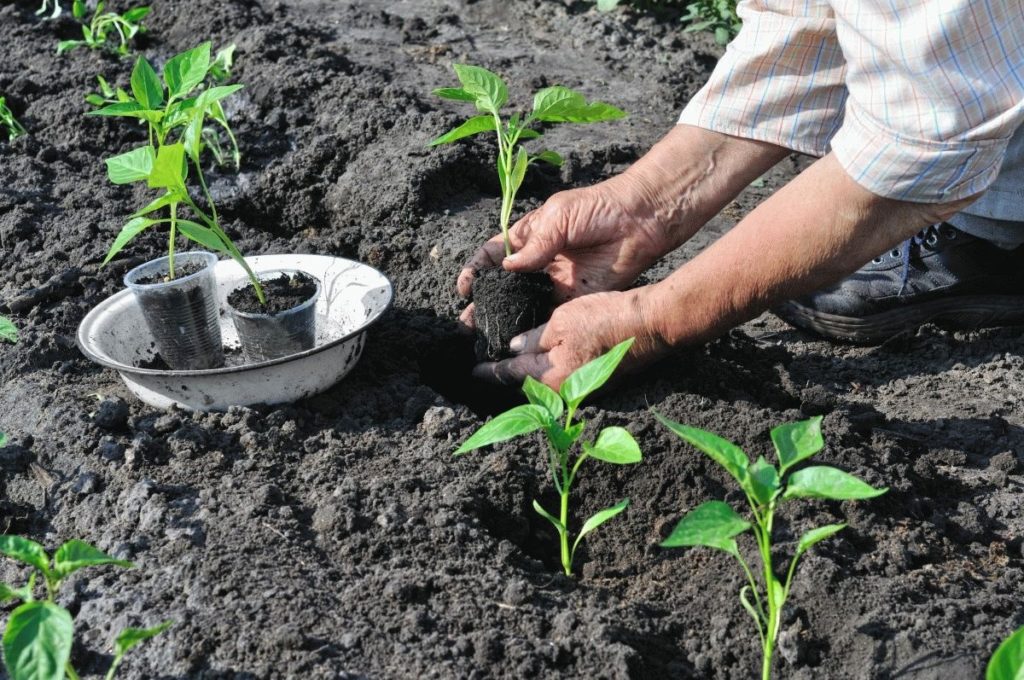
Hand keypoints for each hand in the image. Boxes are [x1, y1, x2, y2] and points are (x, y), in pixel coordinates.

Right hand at [457, 176, 676, 326]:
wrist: (639, 221)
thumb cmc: (597, 209)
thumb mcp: (558, 217)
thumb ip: (533, 246)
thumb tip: (507, 269)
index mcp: (529, 236)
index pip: (494, 255)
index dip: (476, 270)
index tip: (464, 287)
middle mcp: (538, 262)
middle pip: (503, 286)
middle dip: (484, 302)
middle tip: (467, 322)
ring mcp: (555, 282)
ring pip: (522, 304)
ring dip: (504, 318)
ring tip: (484, 336)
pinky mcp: (574, 298)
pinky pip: (549, 315)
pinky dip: (532, 327)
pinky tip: (515, 338)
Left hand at [471, 289, 667, 388]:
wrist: (651, 326)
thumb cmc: (607, 320)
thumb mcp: (562, 321)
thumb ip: (533, 338)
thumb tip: (514, 348)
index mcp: (551, 377)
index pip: (509, 375)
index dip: (488, 371)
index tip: (471, 371)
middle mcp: (565, 391)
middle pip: (526, 385)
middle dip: (506, 375)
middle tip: (487, 365)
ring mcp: (583, 389)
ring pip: (544, 383)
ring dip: (527, 374)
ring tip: (510, 362)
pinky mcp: (596, 382)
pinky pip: (562, 379)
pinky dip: (548, 371)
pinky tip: (543, 359)